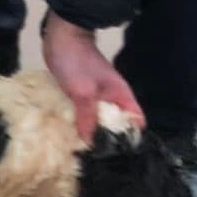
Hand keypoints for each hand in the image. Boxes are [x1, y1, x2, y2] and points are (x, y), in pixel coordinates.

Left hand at [41, 11, 144, 144]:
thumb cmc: (76, 62)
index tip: (118, 156)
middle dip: (107, 140)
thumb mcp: (83, 93)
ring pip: (98, 120)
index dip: (129, 138)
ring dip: (91, 132)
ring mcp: (96, 96)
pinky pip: (83, 113)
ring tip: (81, 153)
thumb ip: (88, 117)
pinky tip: (69, 135)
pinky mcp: (80, 94)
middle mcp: (112, 98)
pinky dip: (78, 122)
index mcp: (121, 96)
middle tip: (95, 160)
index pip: (135, 122)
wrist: (60, 37)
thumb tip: (92, 143)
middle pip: (115, 124)